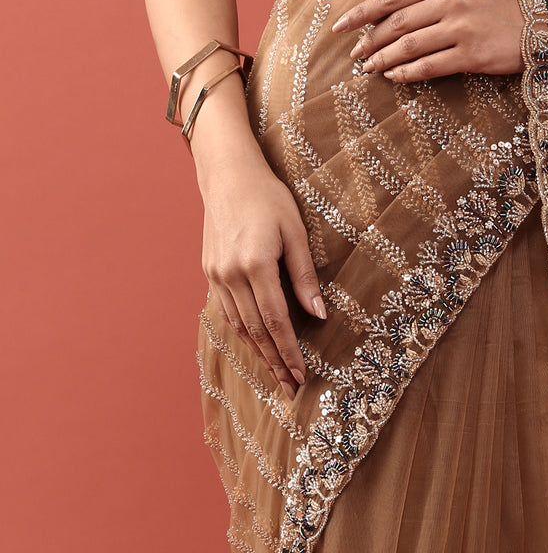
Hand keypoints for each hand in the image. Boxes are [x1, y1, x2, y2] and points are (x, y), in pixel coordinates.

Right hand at [200, 149, 327, 400]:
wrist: (227, 176)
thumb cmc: (268, 197)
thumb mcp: (295, 230)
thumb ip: (304, 274)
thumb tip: (318, 314)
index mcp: (255, 264)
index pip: (276, 321)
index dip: (290, 352)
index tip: (303, 376)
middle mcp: (231, 275)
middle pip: (256, 332)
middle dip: (275, 364)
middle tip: (291, 390)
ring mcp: (216, 276)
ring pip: (239, 327)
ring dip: (259, 354)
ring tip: (277, 375)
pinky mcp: (209, 273)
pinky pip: (227, 312)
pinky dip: (243, 333)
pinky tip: (256, 344)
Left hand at [331, 0, 525, 83]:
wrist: (540, 24)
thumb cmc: (495, 6)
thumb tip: (384, 19)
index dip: (362, 12)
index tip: (340, 26)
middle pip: (397, 22)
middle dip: (369, 41)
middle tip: (354, 55)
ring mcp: (462, 27)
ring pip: (409, 46)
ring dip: (383, 59)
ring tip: (369, 69)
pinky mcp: (472, 54)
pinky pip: (430, 67)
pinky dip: (407, 74)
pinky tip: (395, 77)